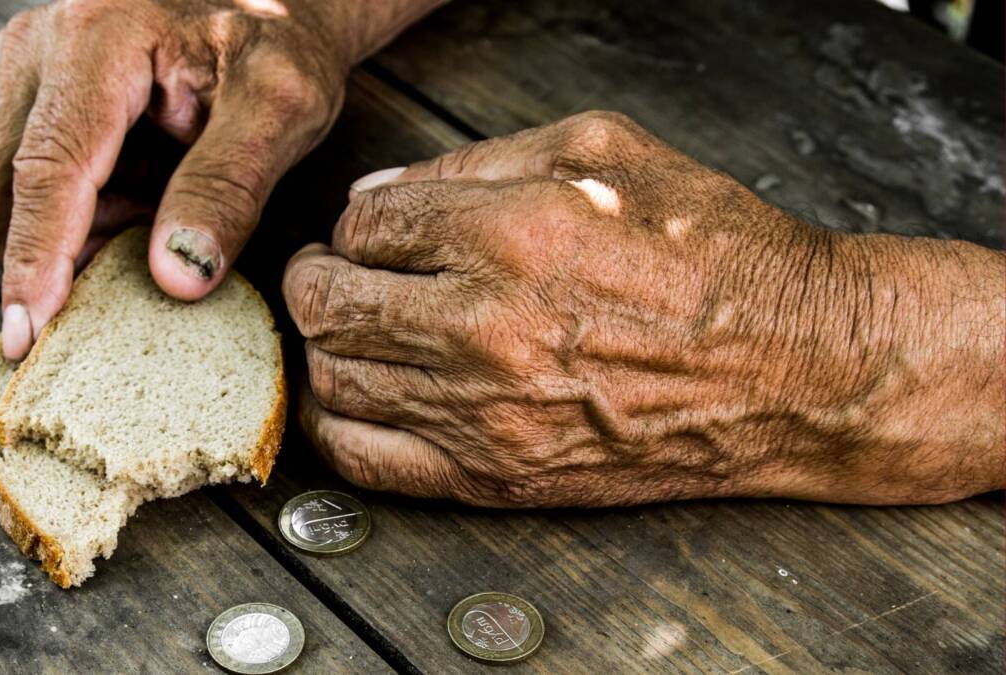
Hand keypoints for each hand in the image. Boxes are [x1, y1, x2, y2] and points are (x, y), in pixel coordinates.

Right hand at [0, 0, 422, 359]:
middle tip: (142, 250)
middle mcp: (34, 47)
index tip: (30, 338)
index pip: (46, 170)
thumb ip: (229, 188)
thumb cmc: (279, 46)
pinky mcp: (20, 93)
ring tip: (145, 211)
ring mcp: (17, 69)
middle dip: (50, 252)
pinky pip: (8, 181)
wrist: (270, 5)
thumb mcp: (280, 110)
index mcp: (96, 40)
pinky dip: (63, 215)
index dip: (36, 261)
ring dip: (58, 234)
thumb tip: (176, 278)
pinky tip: (128, 198)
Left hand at [284, 112, 1005, 507]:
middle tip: (333, 273)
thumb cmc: (716, 257)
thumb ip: (480, 160)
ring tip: (352, 329)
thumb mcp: (607, 151)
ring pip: (334, 377)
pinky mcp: (496, 475)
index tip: (371, 232)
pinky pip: (366, 461)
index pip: (363, 225)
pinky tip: (352, 398)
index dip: (355, 223)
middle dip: (317, 277)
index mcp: (511, 233)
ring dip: (326, 345)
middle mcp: (485, 325)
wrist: (791, 369)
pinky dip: (337, 425)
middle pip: (328, 301)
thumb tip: (386, 191)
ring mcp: (485, 411)